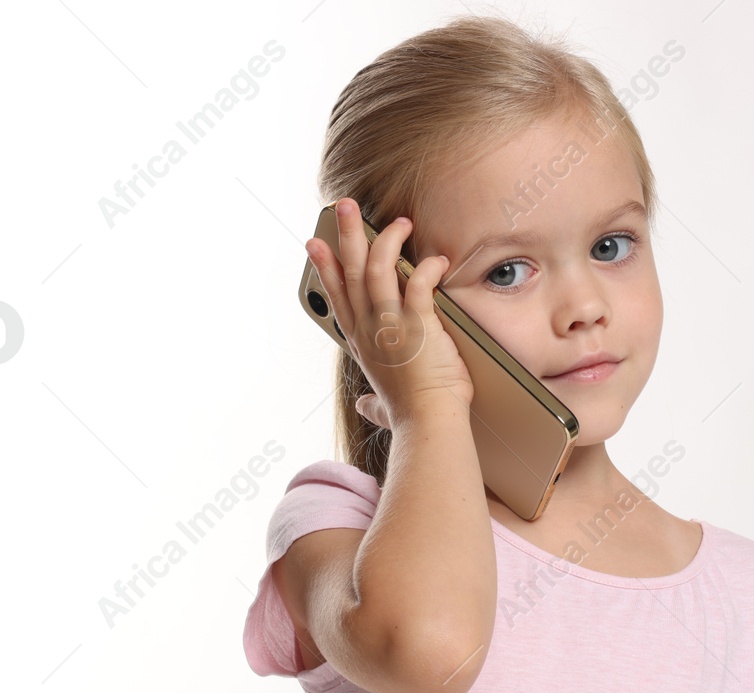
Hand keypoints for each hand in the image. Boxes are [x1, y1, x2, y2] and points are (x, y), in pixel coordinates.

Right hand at [305, 198, 474, 422]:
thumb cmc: (410, 416)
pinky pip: (419, 283)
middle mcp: (369, 329)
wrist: (427, 425)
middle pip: (351, 270)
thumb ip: (373, 403)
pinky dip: (428, 268)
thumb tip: (366, 407)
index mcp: (360, 343)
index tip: (315, 244)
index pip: (337, 296)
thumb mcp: (383, 406)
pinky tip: (438, 260)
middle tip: (345, 206)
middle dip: (347, 234)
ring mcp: (390, 324)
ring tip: (399, 220)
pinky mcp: (417, 324)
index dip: (325, 267)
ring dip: (387, 239)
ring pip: (378, 267)